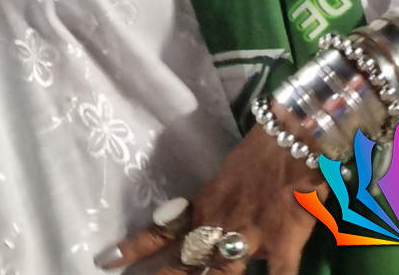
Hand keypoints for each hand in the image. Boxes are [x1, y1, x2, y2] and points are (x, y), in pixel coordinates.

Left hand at [95, 128, 324, 274]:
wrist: (292, 137)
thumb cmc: (259, 151)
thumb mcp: (225, 179)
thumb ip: (214, 205)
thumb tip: (201, 224)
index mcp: (205, 206)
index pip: (162, 231)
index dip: (135, 248)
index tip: (106, 260)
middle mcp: (220, 224)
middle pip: (187, 261)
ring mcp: (250, 236)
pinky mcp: (282, 244)